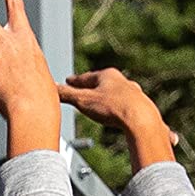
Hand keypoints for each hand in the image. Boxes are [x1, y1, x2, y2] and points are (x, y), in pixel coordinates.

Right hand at [61, 67, 178, 168]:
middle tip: (84, 90)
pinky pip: (128, 106)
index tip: (69, 80)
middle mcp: (122, 81)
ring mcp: (134, 94)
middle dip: (93, 88)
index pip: (86, 77)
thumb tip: (52, 88)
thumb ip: (67, 95)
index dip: (75, 81)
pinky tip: (121, 115)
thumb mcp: (83, 101)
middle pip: (103, 84)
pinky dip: (121, 108)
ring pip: (117, 94)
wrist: (141, 119)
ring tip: (102, 103)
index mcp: (107, 75)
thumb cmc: (113, 108)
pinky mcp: (142, 107)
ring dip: (108, 98)